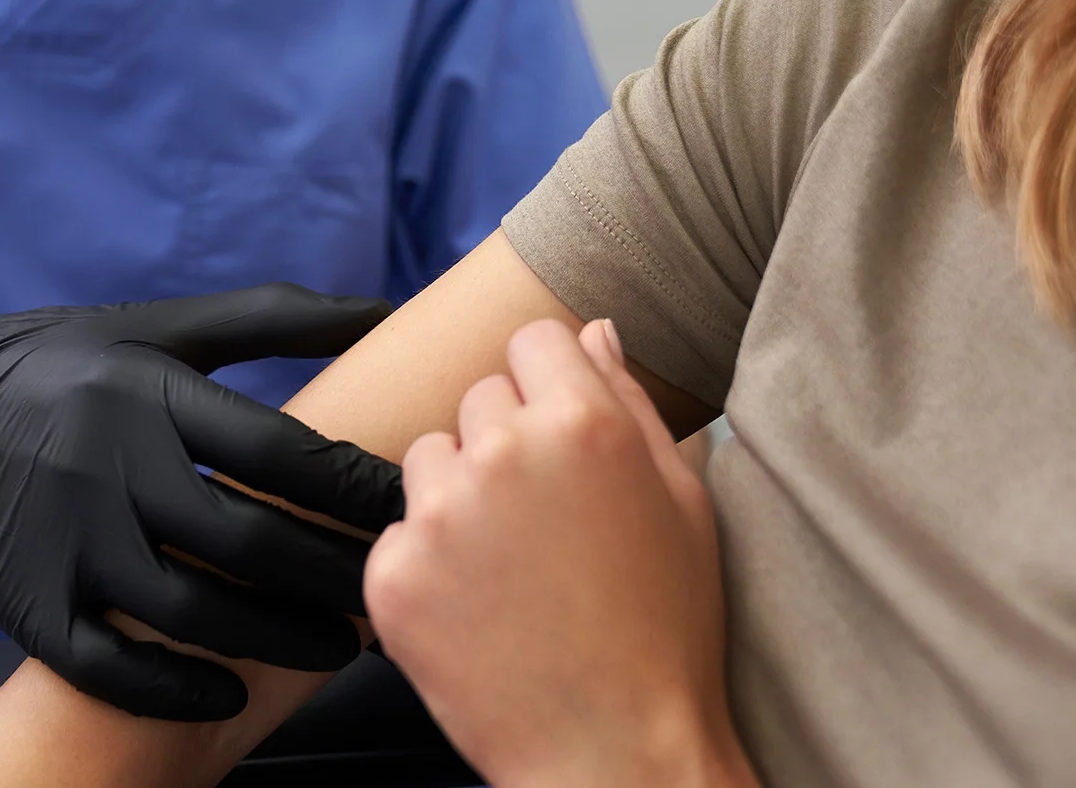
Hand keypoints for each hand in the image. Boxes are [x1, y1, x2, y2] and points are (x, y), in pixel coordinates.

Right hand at [0, 286, 402, 720]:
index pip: (277, 449)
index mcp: (147, 393)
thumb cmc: (56, 367)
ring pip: (191, 612)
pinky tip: (231, 693)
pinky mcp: (25, 604)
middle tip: (388, 592)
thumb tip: (381, 310)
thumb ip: (268, 319)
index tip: (408, 509)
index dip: (354, 488)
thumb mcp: (154, 327)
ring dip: (276, 639)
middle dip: (332, 576)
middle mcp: (108, 468)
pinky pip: (110, 668)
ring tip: (337, 647)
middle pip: (246, 540)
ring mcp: (65, 543)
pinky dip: (175, 690)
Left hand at [364, 319, 758, 787]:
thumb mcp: (683, 501)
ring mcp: (439, 515)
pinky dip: (428, 565)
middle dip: (508, 443)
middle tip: (548, 523)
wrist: (616, 751)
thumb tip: (592, 329)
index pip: (534, 341)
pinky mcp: (392, 576)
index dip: (552, 388)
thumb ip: (629, 400)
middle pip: (481, 398)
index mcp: (584, 422)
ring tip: (513, 567)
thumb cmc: (669, 628)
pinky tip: (479, 609)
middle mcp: (503, 452)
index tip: (567, 443)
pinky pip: (399, 533)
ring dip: (459, 495)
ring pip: (430, 458)